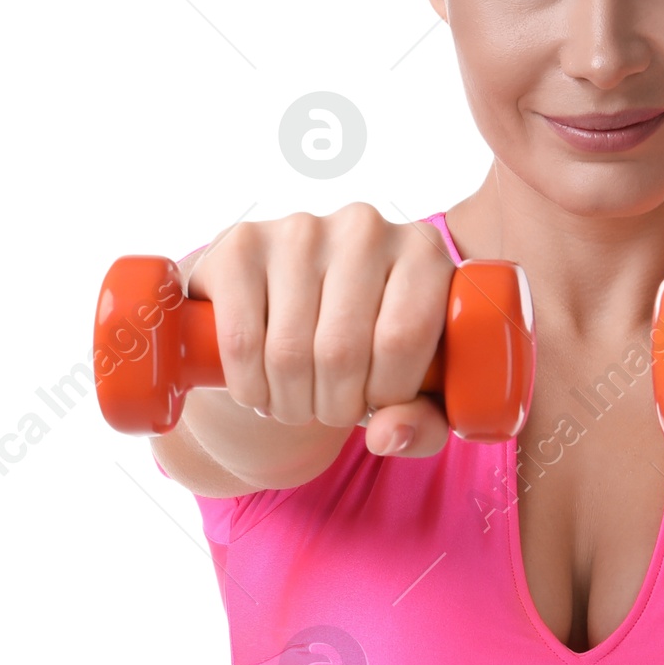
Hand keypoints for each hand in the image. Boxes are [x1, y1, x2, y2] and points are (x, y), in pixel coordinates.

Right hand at [182, 206, 456, 456]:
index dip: (385, 394)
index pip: (404, 338)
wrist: (292, 304)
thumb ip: (421, 424)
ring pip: (289, 353)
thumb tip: (387, 436)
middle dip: (334, 407)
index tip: (376, 404)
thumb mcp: (413, 390)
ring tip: (297, 403)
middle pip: (342, 351)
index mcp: (422, 251)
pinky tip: (260, 389)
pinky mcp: (241, 245)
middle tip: (330, 412)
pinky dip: (249, 387)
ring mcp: (300, 229)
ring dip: (290, 403)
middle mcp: (365, 227)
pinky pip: (240, 341)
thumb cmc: (368, 349)